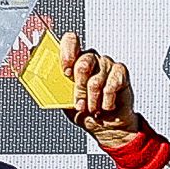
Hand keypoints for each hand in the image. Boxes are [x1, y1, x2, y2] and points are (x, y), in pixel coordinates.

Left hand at [53, 32, 143, 148]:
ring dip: (93, 99)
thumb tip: (49, 83)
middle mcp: (90, 60)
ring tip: (93, 109)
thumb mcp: (67, 104)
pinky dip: (107, 100)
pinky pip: (112, 84)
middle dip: (79, 88)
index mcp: (74, 61)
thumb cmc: (86, 112)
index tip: (66, 73)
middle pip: (83, 62)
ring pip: (96, 79)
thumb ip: (59, 91)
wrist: (107, 126)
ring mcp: (106, 65)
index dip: (67, 54)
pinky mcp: (120, 73)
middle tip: (80, 103)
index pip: (70, 42)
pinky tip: (106, 105)